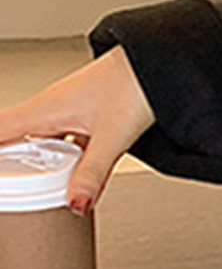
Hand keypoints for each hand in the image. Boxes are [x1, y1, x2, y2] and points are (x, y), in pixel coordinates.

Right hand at [0, 44, 156, 215]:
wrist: (160, 66)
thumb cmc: (134, 85)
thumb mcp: (113, 138)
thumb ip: (92, 173)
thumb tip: (76, 202)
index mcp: (45, 109)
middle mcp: (52, 107)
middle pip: (16, 137)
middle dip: (12, 160)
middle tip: (14, 185)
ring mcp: (69, 110)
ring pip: (43, 140)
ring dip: (40, 161)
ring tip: (39, 184)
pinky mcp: (88, 115)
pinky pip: (66, 140)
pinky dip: (64, 157)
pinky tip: (74, 172)